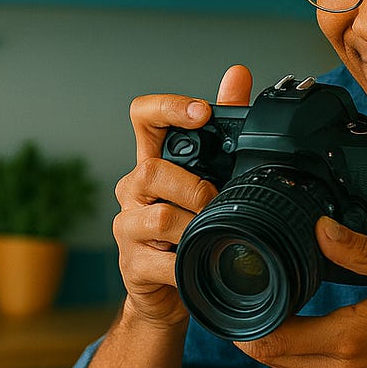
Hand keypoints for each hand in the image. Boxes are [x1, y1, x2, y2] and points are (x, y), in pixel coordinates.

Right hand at [111, 65, 253, 329]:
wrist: (172, 293)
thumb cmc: (191, 227)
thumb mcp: (209, 176)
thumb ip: (222, 127)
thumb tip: (238, 74)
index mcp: (153, 163)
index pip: (144, 117)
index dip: (169, 108)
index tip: (202, 112)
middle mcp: (133, 191)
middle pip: (150, 169)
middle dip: (191, 184)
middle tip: (216, 199)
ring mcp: (128, 228)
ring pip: (157, 216)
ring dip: (193, 224)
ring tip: (211, 233)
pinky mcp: (133, 266)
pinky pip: (163, 261)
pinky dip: (188, 264)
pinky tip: (200, 263)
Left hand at [236, 217, 366, 367]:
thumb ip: (360, 250)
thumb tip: (320, 229)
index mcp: (347, 339)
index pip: (270, 339)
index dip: (244, 315)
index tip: (241, 285)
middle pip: (265, 353)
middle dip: (248, 322)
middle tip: (246, 285)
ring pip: (278, 363)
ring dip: (267, 334)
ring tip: (266, 298)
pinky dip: (287, 345)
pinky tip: (292, 318)